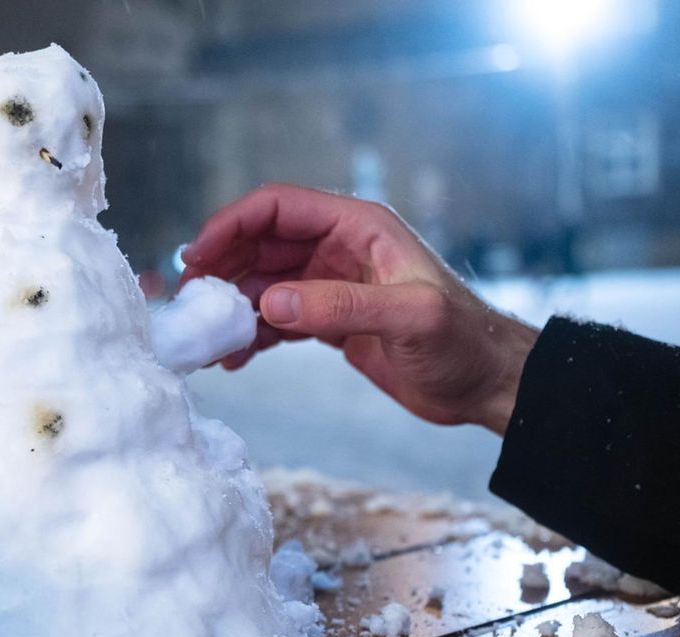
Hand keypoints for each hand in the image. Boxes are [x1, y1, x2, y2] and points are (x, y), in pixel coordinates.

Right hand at [181, 184, 538, 434]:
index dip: (231, 225)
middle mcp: (340, 248)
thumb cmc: (465, 344)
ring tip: (206, 339)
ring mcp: (331, 285)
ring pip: (262, 282)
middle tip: (190, 302)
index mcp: (359, 227)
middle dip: (221, 267)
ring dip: (231, 306)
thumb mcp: (410, 319)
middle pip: (260, 242)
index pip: (278, 207)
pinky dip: (251, 335)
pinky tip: (234, 358)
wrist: (489, 385)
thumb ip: (341, 306)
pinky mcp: (330, 321)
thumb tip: (269, 302)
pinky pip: (276, 317)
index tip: (197, 256)